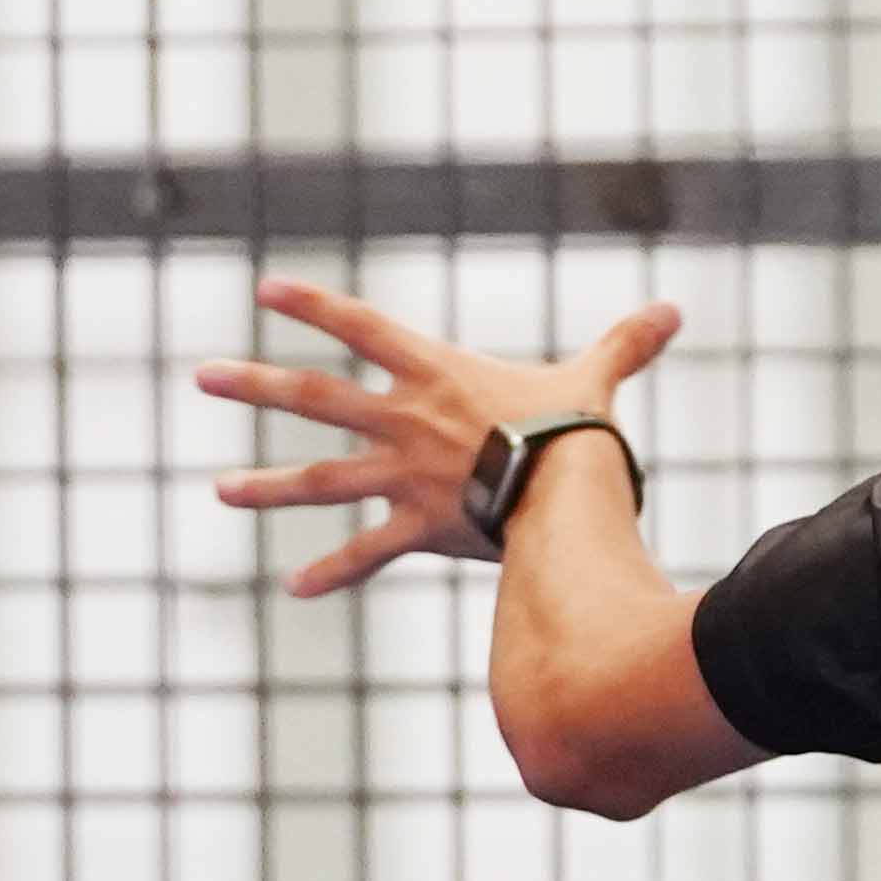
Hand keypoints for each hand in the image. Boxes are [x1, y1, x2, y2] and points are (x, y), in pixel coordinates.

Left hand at [196, 279, 679, 597]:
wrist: (565, 492)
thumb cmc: (577, 431)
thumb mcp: (593, 379)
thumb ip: (624, 345)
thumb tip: (676, 310)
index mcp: (437, 373)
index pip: (362, 328)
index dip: (314, 307)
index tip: (263, 292)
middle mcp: (404, 421)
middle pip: (315, 397)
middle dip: (256, 385)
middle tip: (204, 376)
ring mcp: (403, 477)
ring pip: (322, 480)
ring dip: (269, 486)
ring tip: (220, 491)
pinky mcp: (418, 528)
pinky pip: (368, 553)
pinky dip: (334, 571)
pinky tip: (295, 587)